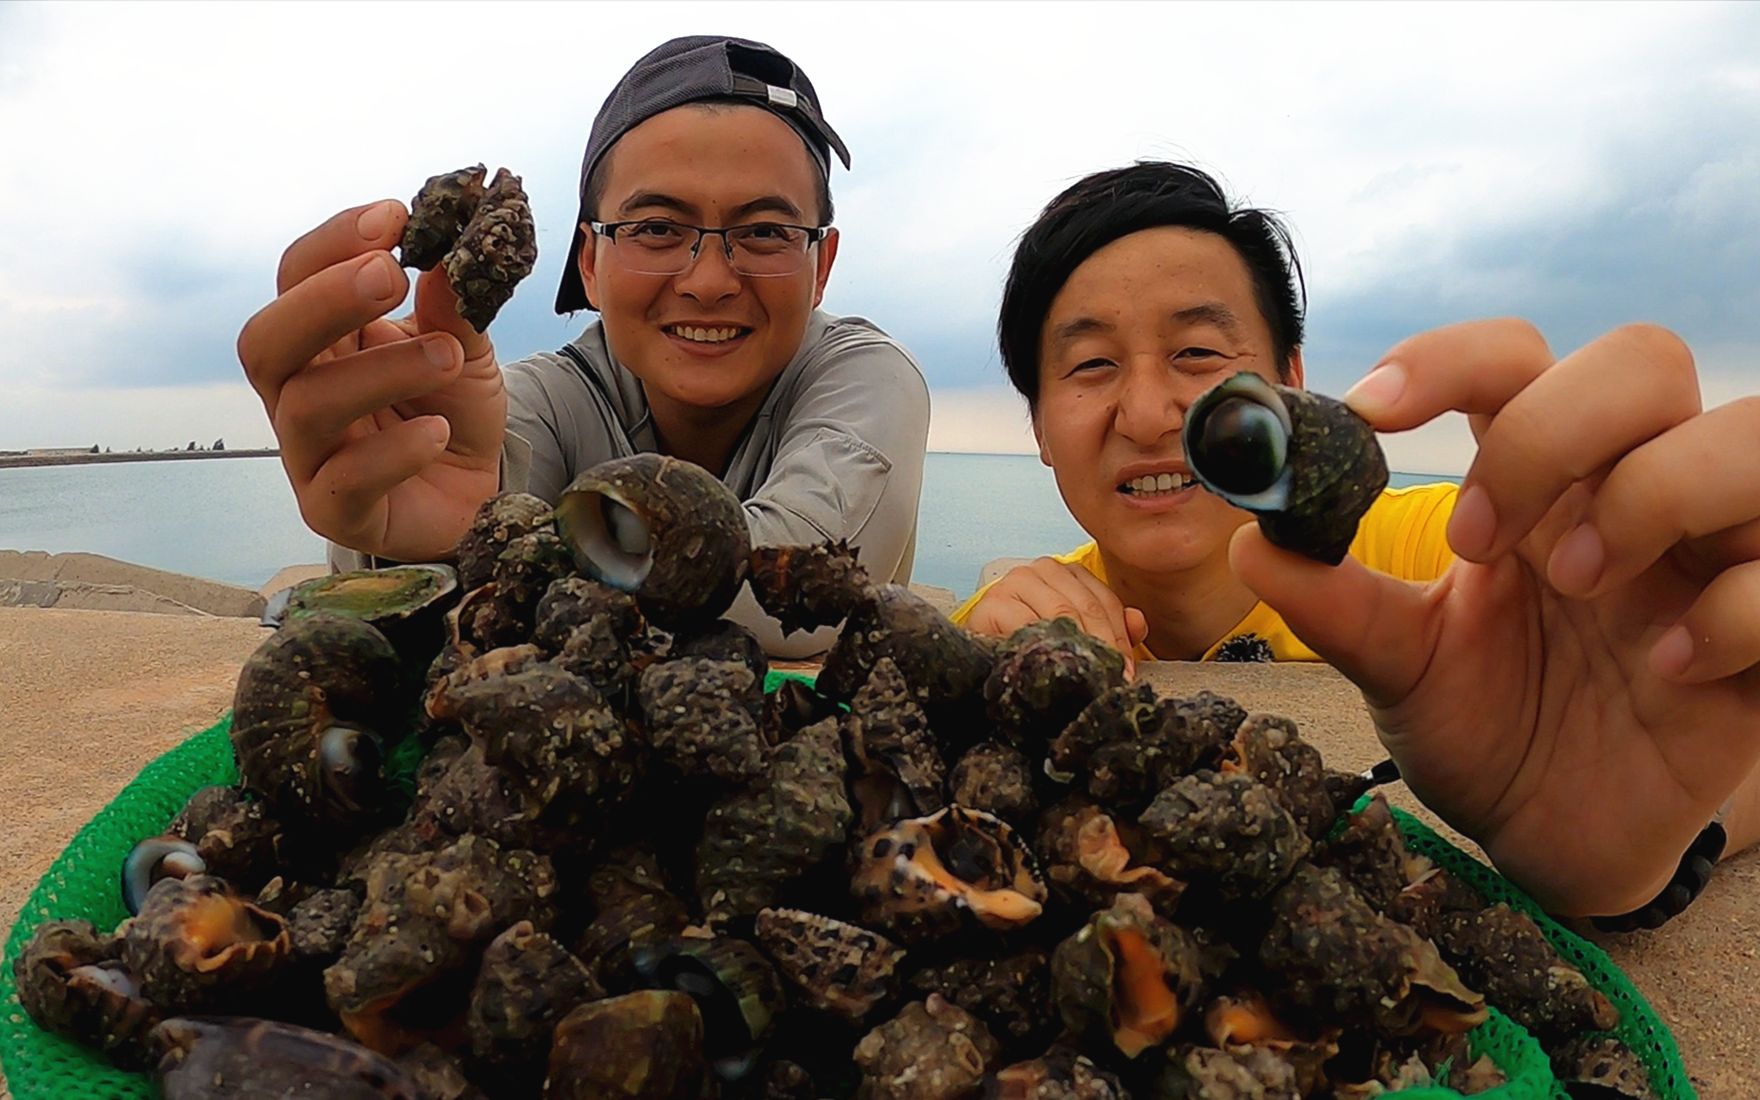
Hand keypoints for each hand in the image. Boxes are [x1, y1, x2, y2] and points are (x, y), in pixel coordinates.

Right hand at [238, 201, 507, 561]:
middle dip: (323, 301)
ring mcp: (310, 455)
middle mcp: (298, 392)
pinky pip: (345, 480)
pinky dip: (392, 451)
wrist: (477, 491)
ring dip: (380, 370)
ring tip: (447, 357)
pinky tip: (434, 431)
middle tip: (390, 273)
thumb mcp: (464, 350)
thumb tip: (448, 248)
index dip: (336, 242)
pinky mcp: (335, 511)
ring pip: (307, 406)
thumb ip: (454, 306)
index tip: (396, 217)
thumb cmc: (451, 412)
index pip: (297, 277)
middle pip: (266, 341)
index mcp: (322, 339)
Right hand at [964, 557, 1149, 674]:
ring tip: (1088, 676)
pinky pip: (1028, 626)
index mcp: (1066, 572)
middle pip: (1085, 606)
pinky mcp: (994, 603)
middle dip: (1103, 646)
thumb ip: (1111, 626)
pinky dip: (1045, 647)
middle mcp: (1041, 569)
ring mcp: (1015, 582)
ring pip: (1061, 614)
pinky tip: (1054, 666)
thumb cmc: (1029, 640)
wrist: (981, 648)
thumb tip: (1137, 622)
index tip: (1125, 671)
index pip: (1104, 600)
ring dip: (1078, 648)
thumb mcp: (1074, 633)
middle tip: (1111, 678)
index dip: (1120, 637)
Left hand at [1231, 320, 1759, 915]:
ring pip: (1752, 433)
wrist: (1555, 836)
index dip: (1449, 358)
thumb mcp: (1399, 667)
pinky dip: (1734, 607)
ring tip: (1579, 581)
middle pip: (1641, 357)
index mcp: (1535, 475)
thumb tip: (1251, 543)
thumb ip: (1335, 605)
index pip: (1515, 356)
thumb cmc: (1483, 724)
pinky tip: (1668, 670)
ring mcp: (1715, 552)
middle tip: (1482, 538)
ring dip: (1658, 489)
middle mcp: (1632, 488)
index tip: (1372, 409)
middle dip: (1554, 428)